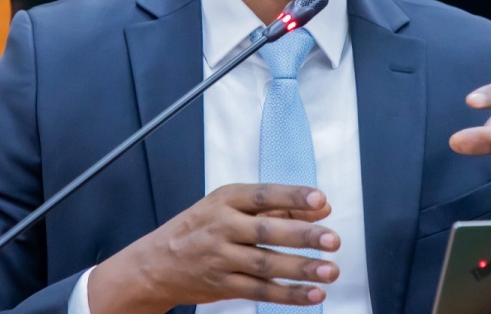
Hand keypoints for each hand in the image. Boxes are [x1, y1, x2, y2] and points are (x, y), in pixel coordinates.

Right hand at [87, 184, 340, 313]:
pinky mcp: (223, 286)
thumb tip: (322, 208)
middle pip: (266, 232)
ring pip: (265, 265)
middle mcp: (222, 227)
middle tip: (332, 239)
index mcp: (225, 200)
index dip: (292, 198)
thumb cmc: (200, 228)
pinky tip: (313, 294)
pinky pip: (260, 291)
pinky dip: (288, 295)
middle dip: (302, 236)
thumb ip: (277, 207)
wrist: (157, 264)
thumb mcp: (229, 207)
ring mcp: (221, 259)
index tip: (320, 201)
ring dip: (301, 270)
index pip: (263, 196)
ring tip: (330, 270)